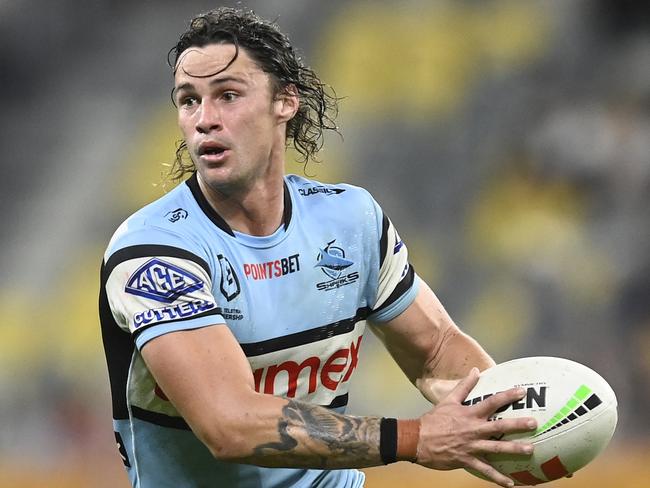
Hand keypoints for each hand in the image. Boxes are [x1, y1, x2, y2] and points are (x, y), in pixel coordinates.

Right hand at [416, 368, 536, 487]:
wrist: (417, 439)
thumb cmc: (433, 420)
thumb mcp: (448, 400)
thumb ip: (464, 386)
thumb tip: (476, 370)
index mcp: (469, 413)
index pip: (492, 402)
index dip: (507, 396)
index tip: (523, 391)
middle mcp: (473, 429)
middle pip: (499, 425)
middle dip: (517, 424)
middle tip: (534, 423)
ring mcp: (471, 446)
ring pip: (496, 448)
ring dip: (514, 449)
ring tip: (530, 450)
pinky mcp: (466, 460)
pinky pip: (485, 470)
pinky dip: (498, 478)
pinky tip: (511, 483)